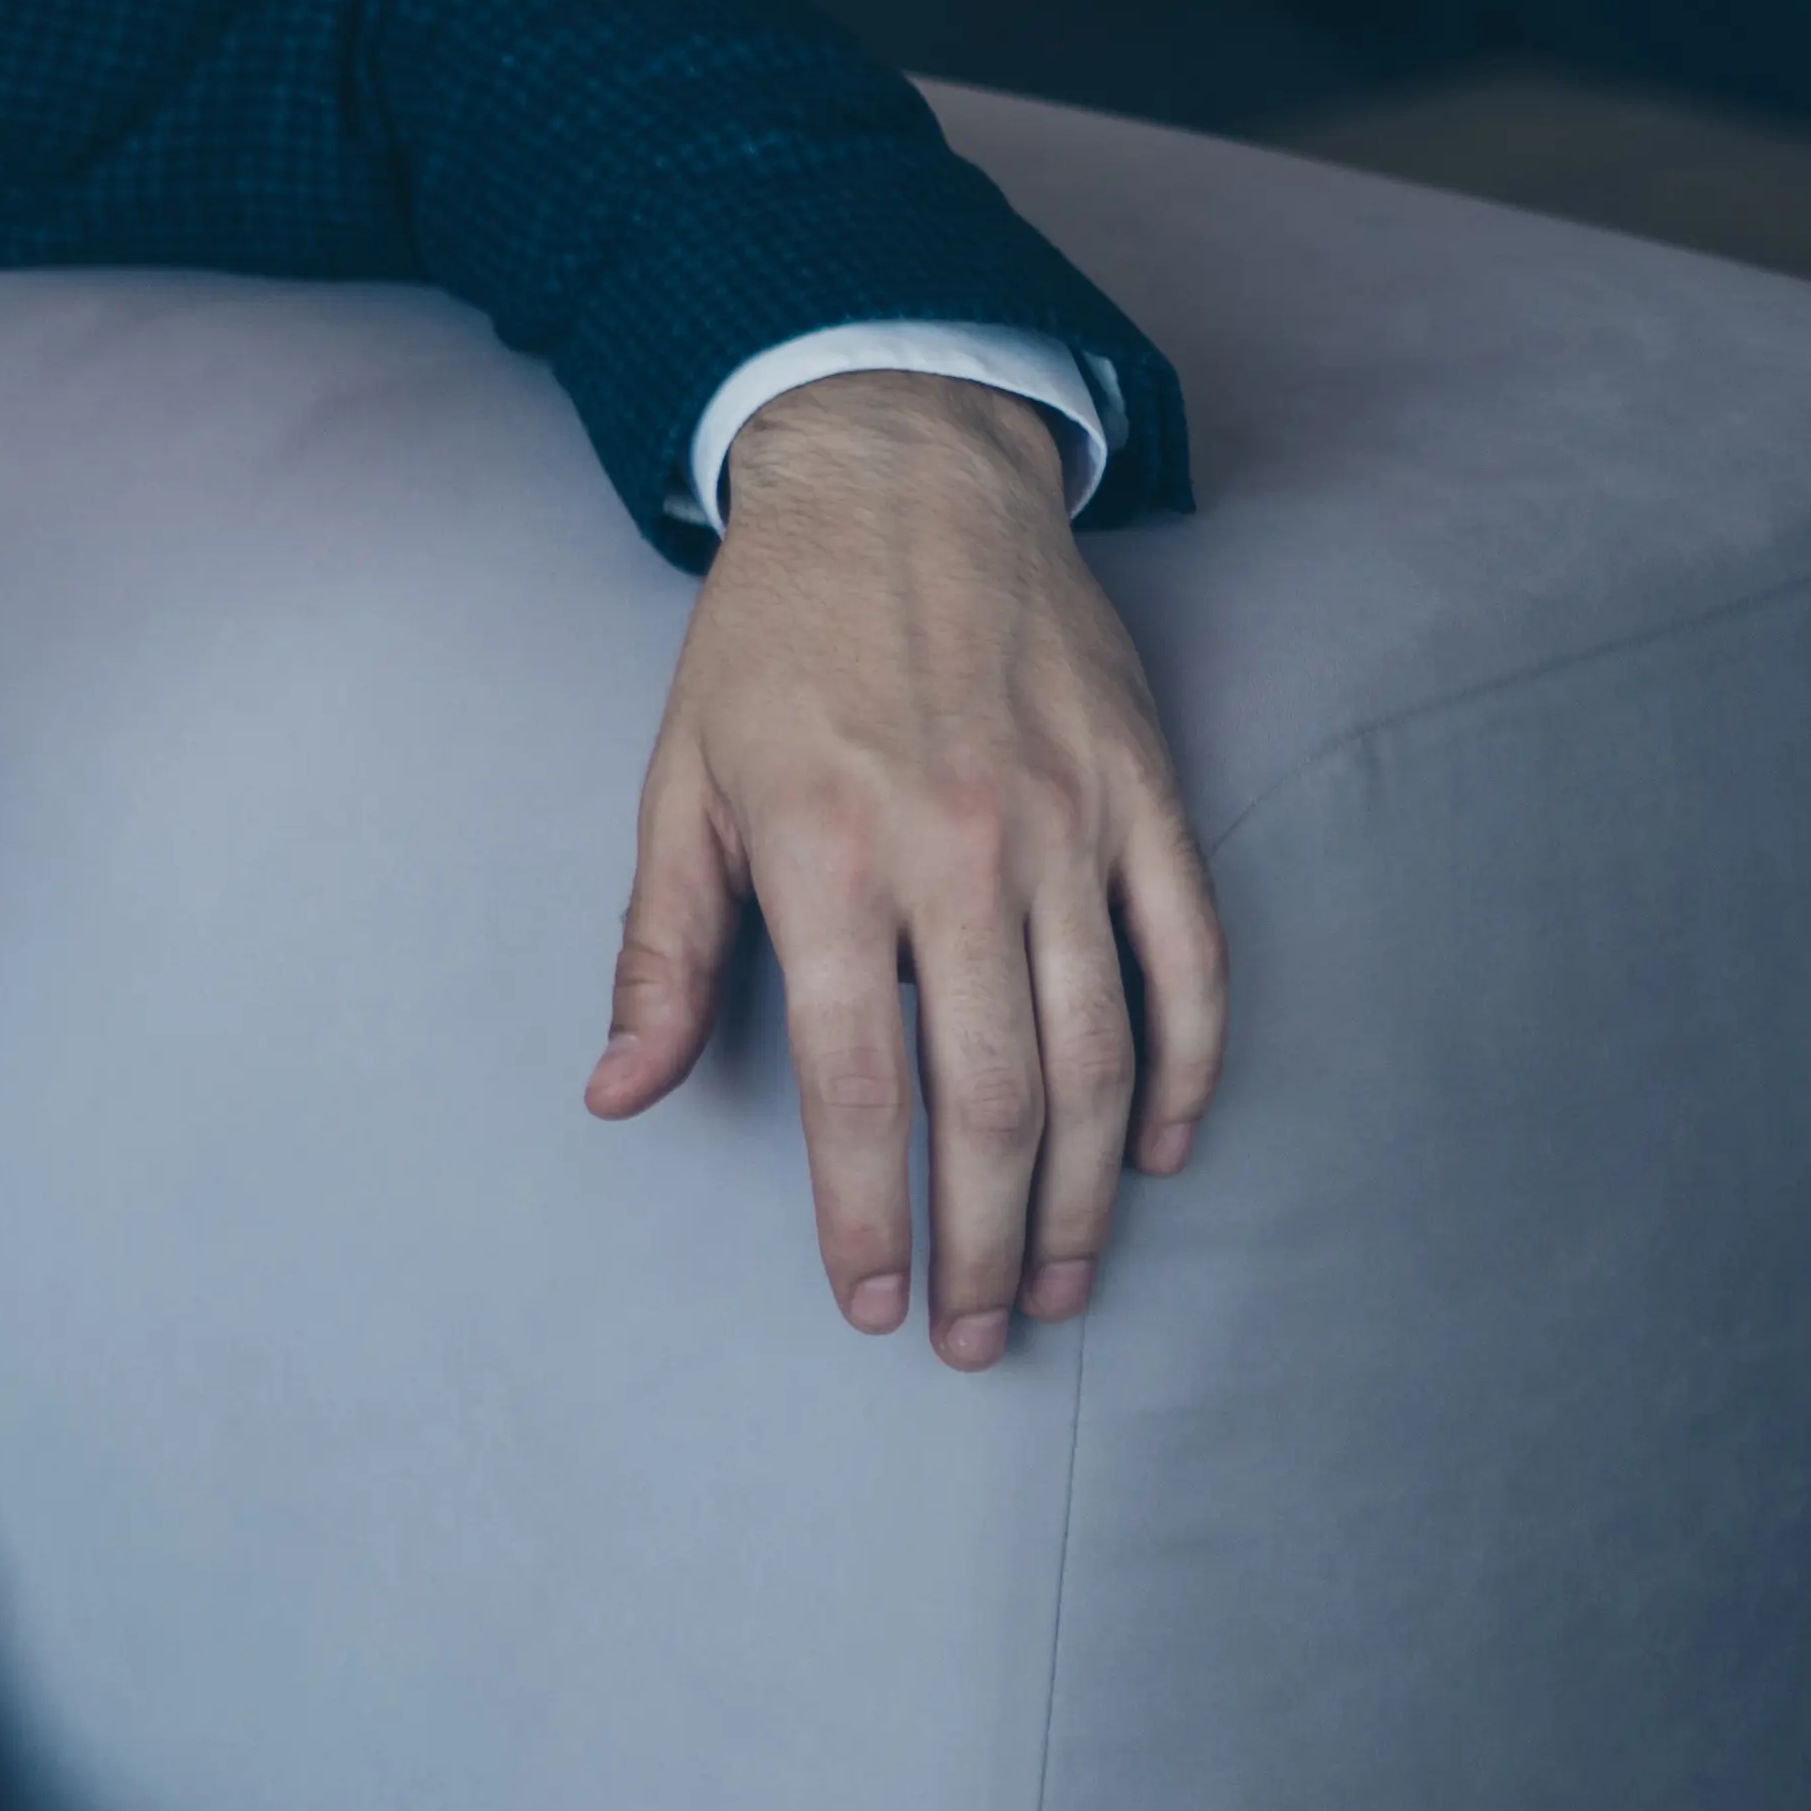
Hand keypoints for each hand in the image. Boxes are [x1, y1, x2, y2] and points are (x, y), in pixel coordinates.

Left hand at [592, 370, 1224, 1365]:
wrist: (901, 474)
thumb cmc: (771, 638)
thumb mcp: (679, 783)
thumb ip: (661, 950)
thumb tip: (620, 1093)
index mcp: (829, 857)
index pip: (859, 1084)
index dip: (865, 1212)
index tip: (866, 1303)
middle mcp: (960, 853)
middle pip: (992, 1095)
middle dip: (980, 1237)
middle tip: (975, 1335)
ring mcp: (1069, 825)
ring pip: (1102, 1050)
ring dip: (1083, 1189)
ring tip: (1058, 1280)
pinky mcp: (1149, 794)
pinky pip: (1190, 957)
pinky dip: (1187, 1066)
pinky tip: (1160, 1152)